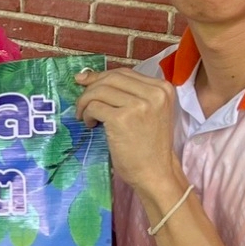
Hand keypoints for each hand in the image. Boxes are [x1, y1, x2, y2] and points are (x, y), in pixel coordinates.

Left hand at [73, 66, 185, 199]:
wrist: (156, 172)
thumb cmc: (149, 145)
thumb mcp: (148, 112)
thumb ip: (129, 94)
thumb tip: (87, 77)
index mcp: (163, 88)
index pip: (125, 73)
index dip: (101, 76)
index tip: (84, 81)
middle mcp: (154, 93)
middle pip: (111, 78)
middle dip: (91, 88)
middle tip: (81, 103)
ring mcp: (139, 105)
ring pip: (100, 91)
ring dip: (85, 102)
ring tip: (85, 117)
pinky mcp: (122, 119)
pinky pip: (94, 106)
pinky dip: (87, 114)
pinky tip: (90, 125)